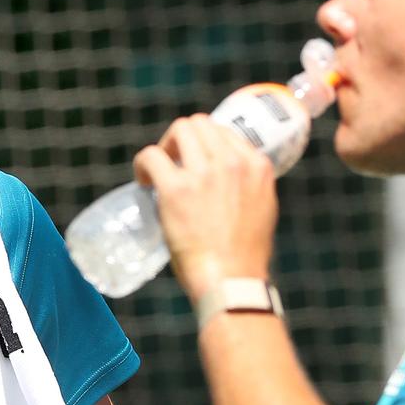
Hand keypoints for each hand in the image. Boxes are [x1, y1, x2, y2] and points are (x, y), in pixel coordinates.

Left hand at [133, 114, 278, 301]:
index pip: (224, 131)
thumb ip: (249, 186)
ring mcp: (204, 174)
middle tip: (173, 162)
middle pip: (200, 124)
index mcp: (256, 166)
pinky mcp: (176, 189)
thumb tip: (230, 180)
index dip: (204, 142)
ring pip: (179, 130)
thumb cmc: (245, 255)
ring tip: (159, 169)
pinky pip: (151, 156)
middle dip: (183, 139)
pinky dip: (143, 164)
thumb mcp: (262, 208)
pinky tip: (143, 181)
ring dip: (165, 146)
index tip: (193, 160)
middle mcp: (232, 163)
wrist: (232, 281)